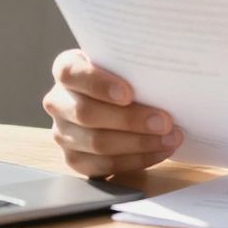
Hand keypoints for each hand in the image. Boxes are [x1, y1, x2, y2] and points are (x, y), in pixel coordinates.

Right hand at [42, 49, 182, 175]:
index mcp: (66, 69)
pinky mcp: (74, 159)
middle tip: (164, 122)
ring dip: (139, 143)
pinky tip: (160, 151)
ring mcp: (63, 133)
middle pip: (86, 113)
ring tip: (170, 138)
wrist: (118, 101)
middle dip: (130, 120)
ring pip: (96, 143)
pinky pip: (104, 165)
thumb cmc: (126, 76)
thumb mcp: (125, 63)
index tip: (128, 94)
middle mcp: (57, 102)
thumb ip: (134, 64)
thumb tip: (170, 71)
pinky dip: (136, 160)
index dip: (98, 84)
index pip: (70, 73)